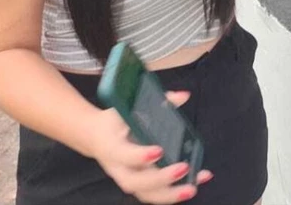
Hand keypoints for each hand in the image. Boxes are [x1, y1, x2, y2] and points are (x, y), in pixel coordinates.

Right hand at [86, 91, 213, 203]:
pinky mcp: (138, 185)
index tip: (159, 150)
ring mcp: (128, 179)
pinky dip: (175, 193)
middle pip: (136, 182)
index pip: (124, 154)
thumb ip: (156, 102)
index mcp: (112, 146)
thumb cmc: (114, 121)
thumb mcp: (126, 107)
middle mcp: (118, 168)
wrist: (95, 136)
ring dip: (171, 194)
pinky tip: (195, 184)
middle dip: (161, 178)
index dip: (140, 156)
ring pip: (146, 194)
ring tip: (192, 188)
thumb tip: (183, 95)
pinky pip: (156, 194)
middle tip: (184, 168)